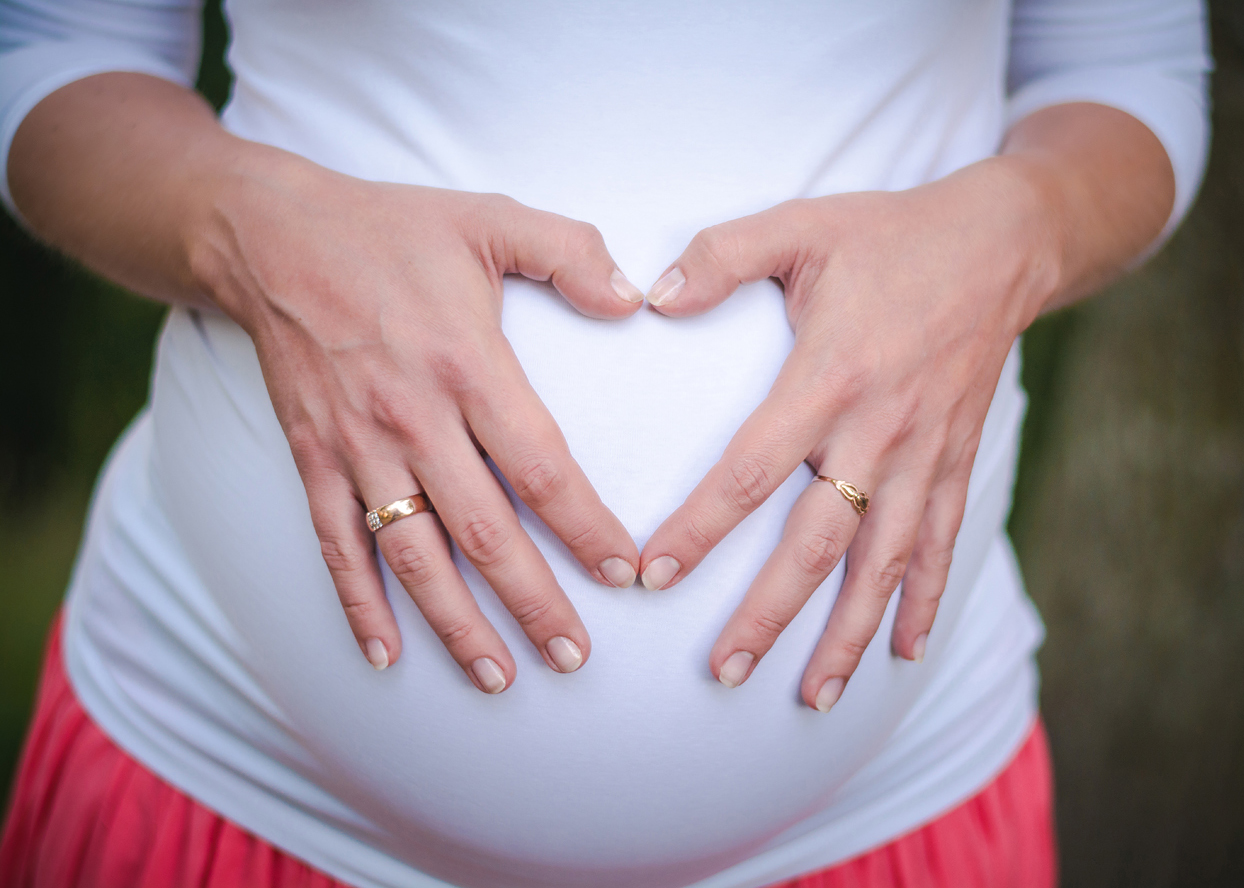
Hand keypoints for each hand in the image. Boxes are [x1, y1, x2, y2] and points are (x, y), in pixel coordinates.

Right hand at [191, 154, 645, 691]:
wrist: (269, 236)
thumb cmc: (392, 230)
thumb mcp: (490, 218)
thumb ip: (569, 251)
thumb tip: (635, 297)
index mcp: (466, 364)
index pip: (541, 467)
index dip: (586, 527)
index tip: (625, 572)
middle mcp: (412, 418)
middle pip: (484, 531)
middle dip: (534, 601)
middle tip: (575, 656)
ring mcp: (356, 446)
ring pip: (413, 554)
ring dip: (456, 623)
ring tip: (500, 676)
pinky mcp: (313, 458)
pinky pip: (336, 544)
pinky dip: (358, 603)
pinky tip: (384, 653)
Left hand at [637, 159, 1058, 710]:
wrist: (1003, 243)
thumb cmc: (890, 234)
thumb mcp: (800, 225)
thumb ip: (720, 257)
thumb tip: (650, 299)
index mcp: (828, 377)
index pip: (750, 471)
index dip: (699, 529)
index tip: (653, 575)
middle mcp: (878, 430)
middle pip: (815, 544)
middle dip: (767, 613)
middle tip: (724, 669)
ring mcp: (924, 454)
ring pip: (882, 564)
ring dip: (847, 634)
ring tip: (814, 696)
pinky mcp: (957, 461)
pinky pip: (942, 545)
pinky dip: (925, 602)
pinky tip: (905, 652)